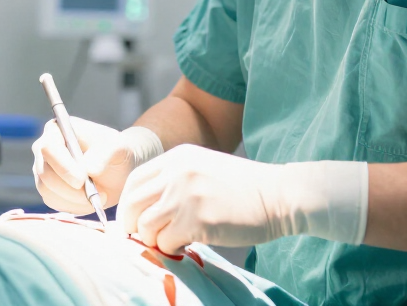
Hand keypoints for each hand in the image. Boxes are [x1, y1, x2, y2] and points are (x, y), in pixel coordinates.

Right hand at [32, 118, 162, 213]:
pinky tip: (92, 200)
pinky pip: (55, 203)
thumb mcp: (117, 147)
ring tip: (100, 196)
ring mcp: (44, 171)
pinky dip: (75, 206)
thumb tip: (88, 168)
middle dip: (69, 188)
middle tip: (95, 194)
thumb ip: (104, 154)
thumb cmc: (115, 151)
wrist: (118, 170)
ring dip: (75, 199)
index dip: (62, 165)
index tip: (82, 179)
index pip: (48, 147)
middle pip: (44, 173)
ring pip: (48, 191)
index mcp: (57, 129)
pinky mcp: (49, 190)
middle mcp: (45, 149)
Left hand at [117, 144, 368, 253]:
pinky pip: (165, 243)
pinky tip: (188, 243)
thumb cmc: (243, 188)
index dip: (128, 205)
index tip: (134, 220)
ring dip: (154, 240)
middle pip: (132, 204)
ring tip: (172, 240)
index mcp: (178, 157)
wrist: (278, 195)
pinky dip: (172, 249)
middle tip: (146, 238)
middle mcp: (177, 173)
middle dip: (133, 226)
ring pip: (145, 227)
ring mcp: (186, 196)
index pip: (133, 181)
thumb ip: (175, 179)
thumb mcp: (204, 169)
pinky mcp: (197, 220)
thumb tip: (145, 209)